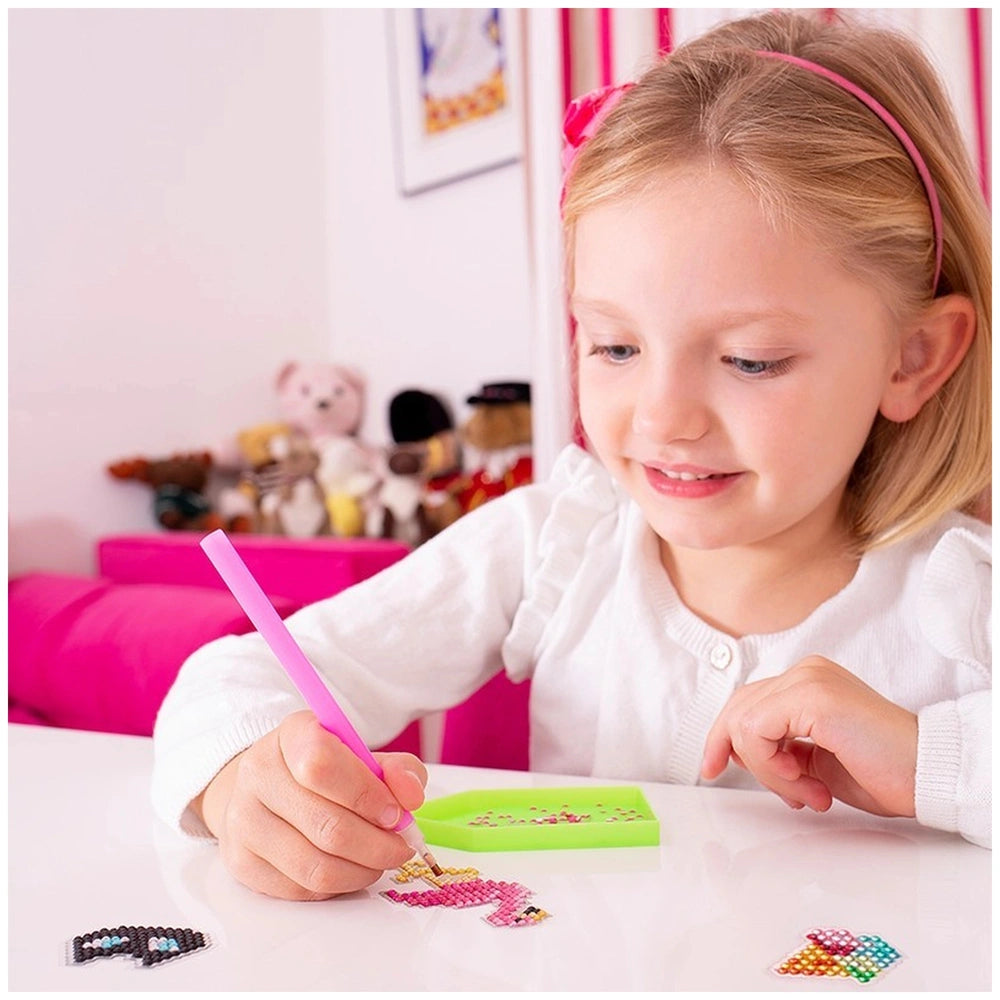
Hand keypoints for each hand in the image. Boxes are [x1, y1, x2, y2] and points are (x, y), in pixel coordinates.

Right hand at [194, 710, 427, 899]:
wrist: (267, 789)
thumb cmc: (327, 772)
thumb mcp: (365, 755)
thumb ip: (398, 770)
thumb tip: (411, 796)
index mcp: (292, 735)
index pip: (322, 764)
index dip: (367, 794)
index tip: (396, 811)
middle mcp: (259, 774)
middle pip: (326, 825)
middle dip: (378, 844)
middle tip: (401, 846)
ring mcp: (244, 821)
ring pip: (316, 866)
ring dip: (362, 870)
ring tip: (380, 860)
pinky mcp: (241, 862)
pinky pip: (301, 890)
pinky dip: (338, 886)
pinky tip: (351, 869)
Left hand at [701, 656, 916, 817]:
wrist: (931, 775)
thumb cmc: (885, 771)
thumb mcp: (815, 760)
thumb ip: (780, 748)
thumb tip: (737, 754)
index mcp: (807, 681)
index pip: (746, 702)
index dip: (724, 736)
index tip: (715, 768)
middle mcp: (804, 672)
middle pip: (738, 709)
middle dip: (741, 757)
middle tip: (778, 792)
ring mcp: (808, 679)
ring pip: (744, 723)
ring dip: (768, 771)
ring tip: (809, 792)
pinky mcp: (813, 697)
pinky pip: (756, 732)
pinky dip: (772, 767)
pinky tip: (808, 784)